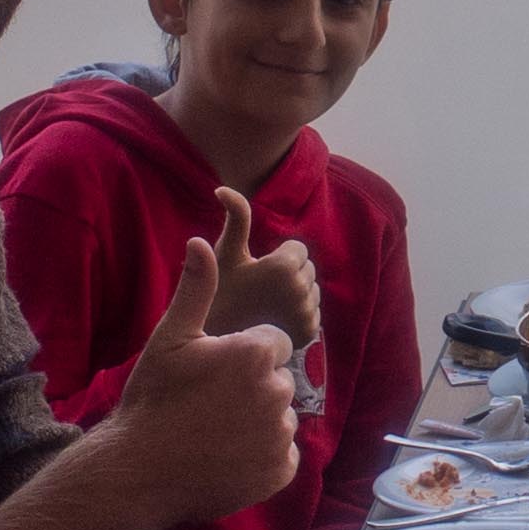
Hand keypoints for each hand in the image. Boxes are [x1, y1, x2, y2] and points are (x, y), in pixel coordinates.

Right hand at [94, 236, 303, 527]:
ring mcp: (280, 435)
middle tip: (212, 404)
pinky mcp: (281, 470)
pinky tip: (229, 455)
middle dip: (254, 387)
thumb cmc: (153, 399)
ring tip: (216, 430)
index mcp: (254, 354)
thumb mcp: (170, 338)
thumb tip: (200, 241)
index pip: (273, 343)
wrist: (139, 470)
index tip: (214, 373)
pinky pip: (284, 454)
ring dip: (259, 421)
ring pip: (281, 417)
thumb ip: (196, 289)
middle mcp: (276, 392)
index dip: (244, 355)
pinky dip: (264, 456)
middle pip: (279, 380)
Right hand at [202, 187, 321, 355]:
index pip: (298, 249)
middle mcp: (301, 291)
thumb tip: (224, 188)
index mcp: (283, 267)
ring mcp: (307, 315)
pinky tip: (273, 322)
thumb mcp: (226, 253)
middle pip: (307, 269)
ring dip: (294, 295)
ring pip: (311, 291)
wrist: (215, 342)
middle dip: (288, 275)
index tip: (255, 273)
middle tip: (259, 291)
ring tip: (265, 306)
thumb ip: (236, 218)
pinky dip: (297, 316)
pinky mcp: (309, 335)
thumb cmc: (218, 292)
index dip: (275, 257)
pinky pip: (313, 313)